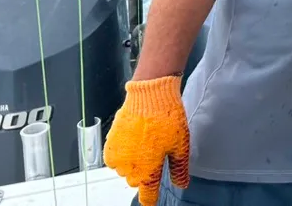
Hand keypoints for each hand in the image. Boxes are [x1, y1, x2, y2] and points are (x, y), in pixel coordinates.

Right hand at [103, 75, 189, 205]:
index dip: (150, 199)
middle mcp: (130, 168)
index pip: (147, 196)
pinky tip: (132, 141)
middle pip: (136, 182)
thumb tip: (181, 185)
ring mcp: (118, 157)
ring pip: (124, 170)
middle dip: (144, 174)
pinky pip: (114, 159)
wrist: (150, 96)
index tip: (151, 200)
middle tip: (155, 155)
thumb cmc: (167, 120)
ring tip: (145, 144)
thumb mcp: (180, 145)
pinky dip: (122, 154)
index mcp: (148, 172)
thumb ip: (179, 169)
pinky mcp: (110, 144)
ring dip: (132, 164)